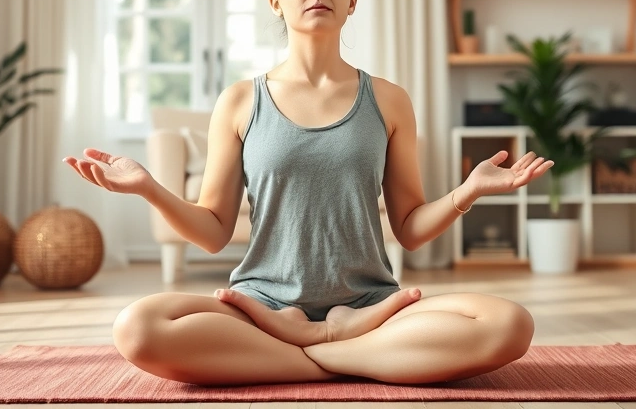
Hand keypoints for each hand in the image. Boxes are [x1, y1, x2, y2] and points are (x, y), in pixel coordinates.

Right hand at [63, 148, 153, 195]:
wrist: (146, 180)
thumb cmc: (132, 171)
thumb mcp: (114, 160)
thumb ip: (102, 157)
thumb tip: (85, 151)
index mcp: (102, 174)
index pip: (86, 170)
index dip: (76, 165)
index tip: (67, 159)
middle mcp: (104, 180)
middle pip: (87, 176)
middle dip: (77, 168)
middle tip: (69, 160)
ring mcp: (110, 184)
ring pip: (94, 180)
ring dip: (86, 171)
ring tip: (79, 162)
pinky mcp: (117, 187)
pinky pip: (105, 183)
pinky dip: (99, 175)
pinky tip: (94, 166)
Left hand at [214, 287, 421, 345]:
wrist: (360, 341)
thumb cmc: (368, 330)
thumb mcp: (380, 315)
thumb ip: (397, 305)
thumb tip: (417, 293)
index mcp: (311, 335)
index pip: (276, 325)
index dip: (253, 312)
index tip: (230, 296)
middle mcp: (299, 335)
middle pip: (263, 323)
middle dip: (242, 308)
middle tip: (218, 294)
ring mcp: (295, 330)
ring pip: (264, 320)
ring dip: (245, 308)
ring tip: (220, 295)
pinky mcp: (293, 323)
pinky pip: (269, 316)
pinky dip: (253, 307)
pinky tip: (236, 298)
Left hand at [462, 151, 552, 199]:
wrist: (472, 184)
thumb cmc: (479, 176)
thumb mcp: (490, 163)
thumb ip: (498, 158)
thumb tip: (505, 152)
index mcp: (509, 174)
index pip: (522, 166)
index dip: (529, 160)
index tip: (535, 153)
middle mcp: (512, 179)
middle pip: (530, 172)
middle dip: (540, 167)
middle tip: (550, 161)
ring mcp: (512, 183)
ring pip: (528, 176)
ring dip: (537, 170)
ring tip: (545, 162)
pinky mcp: (509, 186)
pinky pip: (521, 181)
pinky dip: (528, 175)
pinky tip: (533, 169)